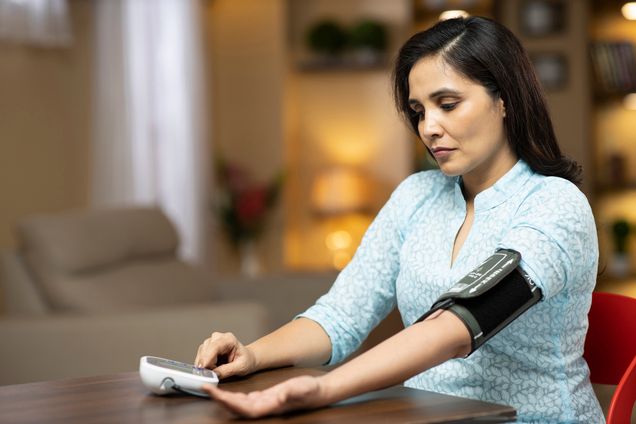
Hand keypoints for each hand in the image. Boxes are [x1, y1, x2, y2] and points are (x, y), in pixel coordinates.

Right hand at [194, 332, 256, 378]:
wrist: (247, 358)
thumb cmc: (246, 361)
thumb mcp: (240, 367)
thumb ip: (227, 371)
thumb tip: (213, 374)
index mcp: (229, 339)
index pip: (214, 347)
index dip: (207, 358)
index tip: (203, 368)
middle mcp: (218, 337)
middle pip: (205, 350)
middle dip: (206, 364)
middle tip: (213, 374)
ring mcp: (211, 341)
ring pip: (201, 353)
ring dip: (205, 365)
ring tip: (216, 370)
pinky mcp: (206, 348)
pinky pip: (200, 357)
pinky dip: (203, 365)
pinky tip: (211, 368)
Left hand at [202, 375, 326, 417]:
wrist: (318, 392)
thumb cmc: (311, 391)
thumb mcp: (303, 388)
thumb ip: (293, 392)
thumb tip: (282, 394)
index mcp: (269, 406)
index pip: (243, 407)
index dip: (227, 402)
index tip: (215, 394)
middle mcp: (263, 407)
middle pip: (236, 407)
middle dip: (219, 398)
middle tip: (204, 387)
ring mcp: (263, 404)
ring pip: (238, 403)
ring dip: (224, 397)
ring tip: (210, 389)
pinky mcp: (265, 399)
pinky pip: (245, 399)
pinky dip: (234, 395)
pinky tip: (227, 391)